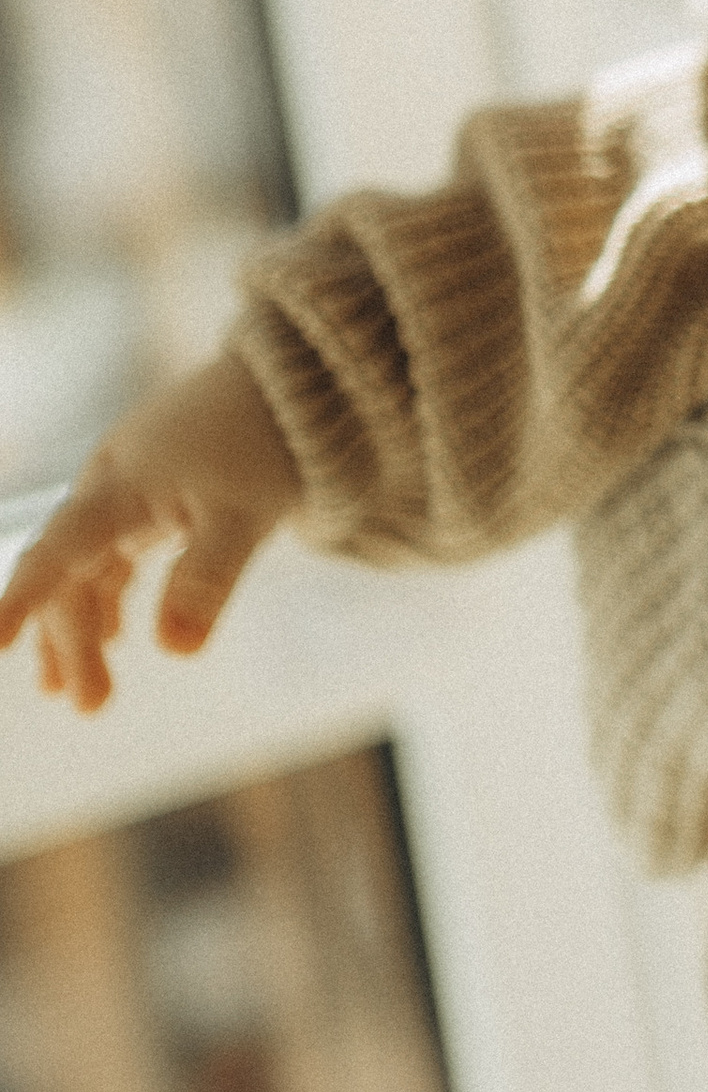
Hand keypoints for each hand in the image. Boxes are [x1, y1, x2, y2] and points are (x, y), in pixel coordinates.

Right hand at [0, 351, 299, 710]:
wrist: (296, 385)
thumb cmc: (270, 442)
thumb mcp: (247, 514)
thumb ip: (209, 578)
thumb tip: (175, 650)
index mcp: (122, 486)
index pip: (58, 550)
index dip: (22, 597)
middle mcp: (110, 487)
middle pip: (73, 573)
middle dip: (72, 640)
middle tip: (91, 706)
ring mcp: (126, 492)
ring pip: (89, 570)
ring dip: (86, 629)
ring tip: (85, 696)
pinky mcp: (149, 499)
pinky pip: (112, 557)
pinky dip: (109, 601)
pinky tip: (113, 640)